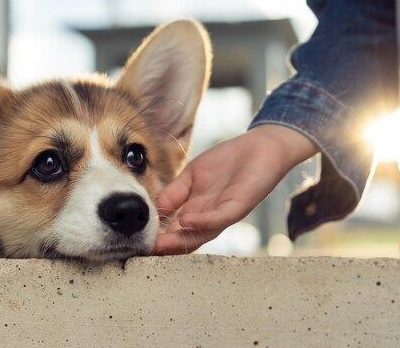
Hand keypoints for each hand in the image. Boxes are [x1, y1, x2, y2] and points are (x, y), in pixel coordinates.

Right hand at [153, 124, 317, 254]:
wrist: (261, 147)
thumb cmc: (228, 161)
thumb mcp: (192, 176)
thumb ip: (174, 192)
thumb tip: (152, 209)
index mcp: (197, 211)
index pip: (175, 231)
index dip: (158, 238)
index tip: (138, 243)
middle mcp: (210, 217)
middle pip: (187, 238)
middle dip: (166, 247)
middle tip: (146, 253)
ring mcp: (225, 213)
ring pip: (202, 233)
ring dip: (181, 240)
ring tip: (161, 244)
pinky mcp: (240, 204)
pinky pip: (220, 217)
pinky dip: (202, 221)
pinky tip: (185, 220)